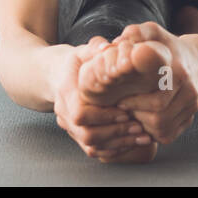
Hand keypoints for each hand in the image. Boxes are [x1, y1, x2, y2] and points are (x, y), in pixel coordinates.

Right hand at [50, 36, 151, 159]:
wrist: (55, 76)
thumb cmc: (75, 63)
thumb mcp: (83, 51)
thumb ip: (95, 48)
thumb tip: (107, 47)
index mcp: (65, 91)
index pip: (80, 113)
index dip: (104, 116)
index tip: (126, 111)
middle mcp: (64, 113)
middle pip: (86, 134)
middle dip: (116, 132)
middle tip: (140, 127)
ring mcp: (69, 126)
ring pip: (91, 146)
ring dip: (118, 142)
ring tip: (142, 135)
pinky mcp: (77, 135)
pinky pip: (94, 150)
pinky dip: (114, 148)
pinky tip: (132, 141)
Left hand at [108, 22, 197, 143]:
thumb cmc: (168, 47)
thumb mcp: (152, 33)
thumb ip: (135, 34)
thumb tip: (116, 44)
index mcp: (178, 73)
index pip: (155, 101)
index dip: (133, 103)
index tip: (119, 99)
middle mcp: (189, 93)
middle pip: (158, 118)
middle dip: (136, 115)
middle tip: (122, 107)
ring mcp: (191, 108)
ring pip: (162, 129)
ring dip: (142, 124)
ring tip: (132, 112)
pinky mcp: (190, 118)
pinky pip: (167, 135)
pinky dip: (152, 131)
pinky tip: (143, 118)